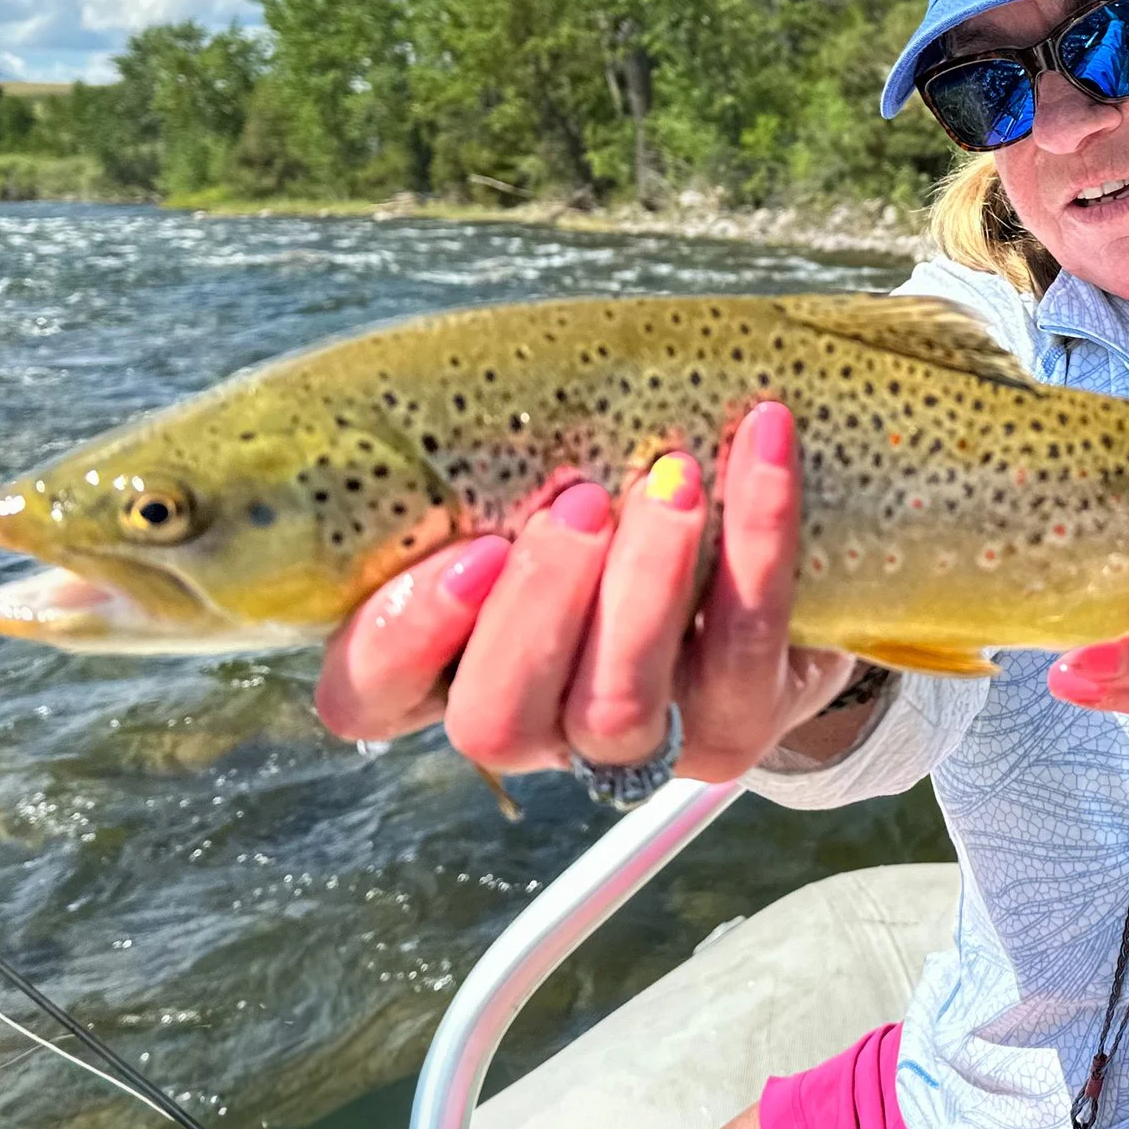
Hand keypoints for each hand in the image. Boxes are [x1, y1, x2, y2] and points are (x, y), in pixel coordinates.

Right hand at [314, 402, 857, 783]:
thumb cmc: (610, 506)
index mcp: (444, 667)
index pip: (366, 696)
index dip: (402, 636)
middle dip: (538, 606)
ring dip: (645, 582)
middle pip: (495, 719)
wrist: (758, 577)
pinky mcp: (730, 732)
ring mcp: (629, 747)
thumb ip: (489, 465)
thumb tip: (481, 381)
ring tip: (675, 479)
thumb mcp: (532, 481)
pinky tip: (762, 446)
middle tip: (582, 503)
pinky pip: (741, 649)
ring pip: (615, 707)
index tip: (472, 548)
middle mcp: (528, 727)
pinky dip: (756, 539)